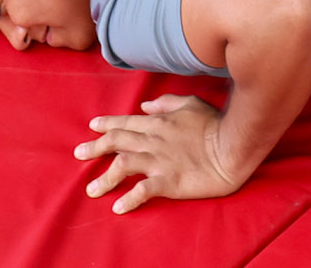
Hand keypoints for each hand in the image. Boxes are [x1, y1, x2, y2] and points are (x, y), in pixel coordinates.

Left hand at [77, 94, 246, 214]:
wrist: (231, 148)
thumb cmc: (215, 125)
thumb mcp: (191, 104)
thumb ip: (166, 103)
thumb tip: (146, 105)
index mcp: (158, 122)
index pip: (126, 121)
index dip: (108, 124)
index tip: (93, 126)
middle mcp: (153, 140)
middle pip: (117, 142)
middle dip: (95, 147)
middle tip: (79, 153)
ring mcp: (159, 161)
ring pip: (123, 166)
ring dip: (105, 178)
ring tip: (92, 190)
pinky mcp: (168, 181)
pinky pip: (142, 190)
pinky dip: (128, 199)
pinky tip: (118, 207)